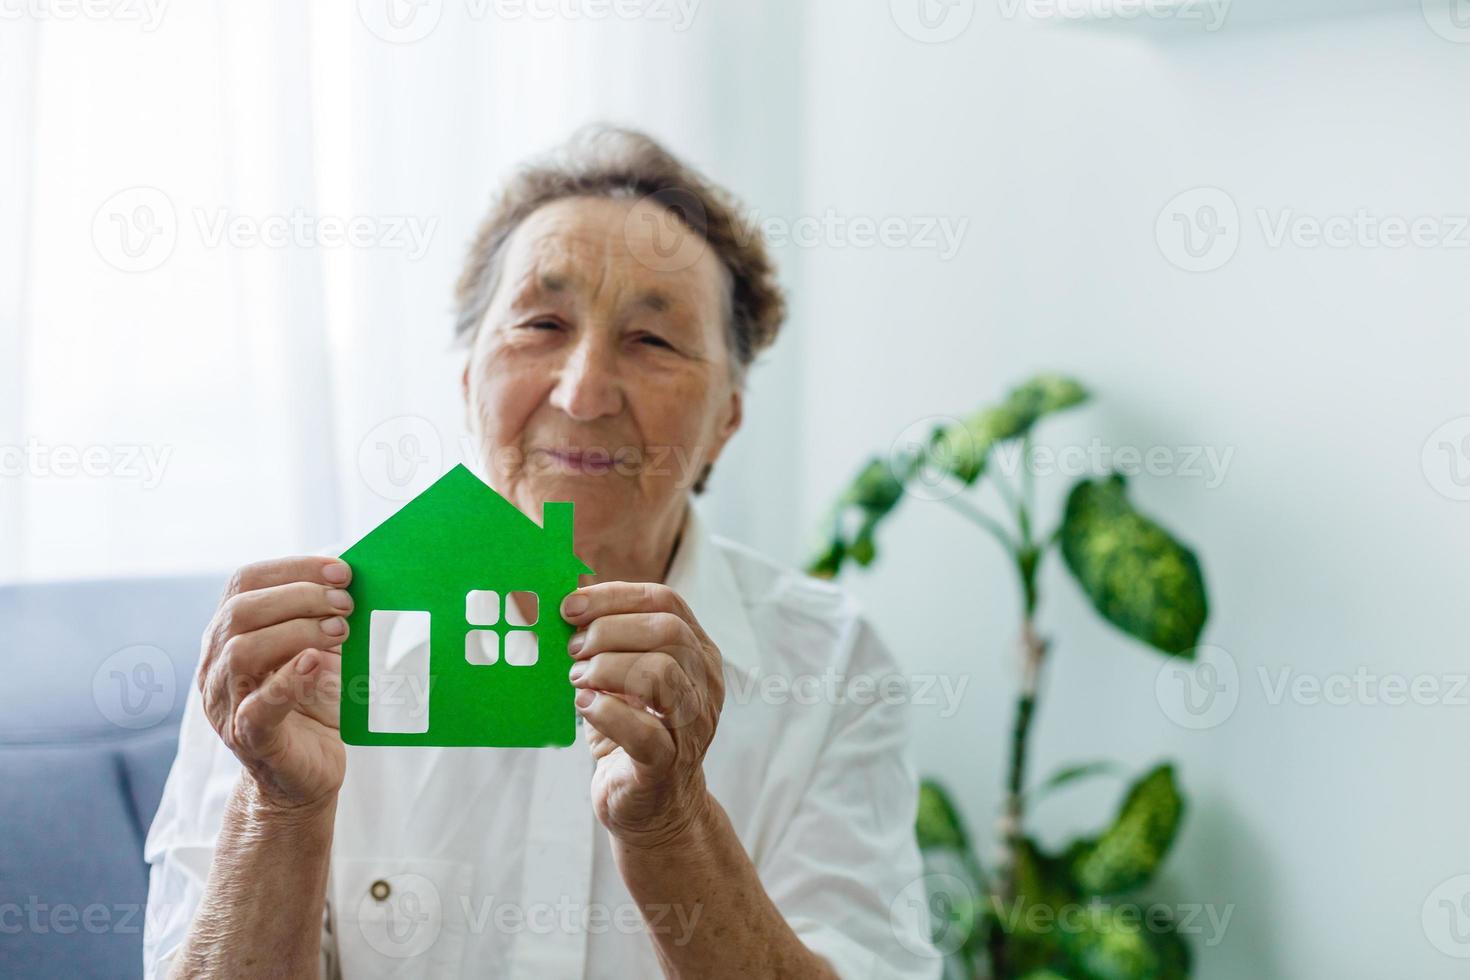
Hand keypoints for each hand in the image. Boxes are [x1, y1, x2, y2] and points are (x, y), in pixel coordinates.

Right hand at [198, 557, 351, 811]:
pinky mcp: (249, 738)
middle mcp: (217, 665)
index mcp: (229, 635)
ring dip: (296, 631)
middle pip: (239, 611)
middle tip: (347, 604)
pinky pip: (256, 707)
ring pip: (241, 651)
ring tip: (341, 632)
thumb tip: (354, 580)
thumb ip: (323, 617)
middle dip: (299, 597)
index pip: (245, 582)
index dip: (294, 568)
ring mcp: (226, 703)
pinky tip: (313, 664)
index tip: (342, 571)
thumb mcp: (318, 652)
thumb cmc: (312, 706)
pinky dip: (285, 681)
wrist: (305, 775)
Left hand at [562, 582, 723, 846]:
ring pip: (661, 674)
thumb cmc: (631, 732)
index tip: (571, 607)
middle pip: (667, 630)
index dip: (615, 596)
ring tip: (578, 681)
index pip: (667, 602)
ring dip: (607, 669)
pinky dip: (606, 713)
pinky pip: (644, 732)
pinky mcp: (668, 766)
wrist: (652, 809)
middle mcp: (704, 684)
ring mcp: (693, 726)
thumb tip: (567, 593)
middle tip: (574, 650)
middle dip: (609, 631)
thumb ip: (609, 640)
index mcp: (697, 653)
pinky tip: (584, 709)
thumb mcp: (624, 678)